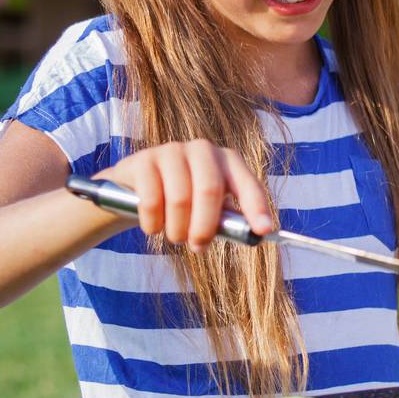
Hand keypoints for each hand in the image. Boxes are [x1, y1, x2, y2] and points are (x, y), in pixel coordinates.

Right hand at [98, 139, 273, 251]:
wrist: (136, 189)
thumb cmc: (183, 201)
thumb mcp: (209, 208)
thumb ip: (228, 219)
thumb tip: (253, 236)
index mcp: (228, 161)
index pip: (247, 183)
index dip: (256, 207)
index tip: (263, 230)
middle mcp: (203, 150)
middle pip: (209, 190)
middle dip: (204, 226)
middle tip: (199, 247)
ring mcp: (172, 151)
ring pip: (180, 198)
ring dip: (177, 229)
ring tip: (175, 237)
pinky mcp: (143, 160)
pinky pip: (151, 199)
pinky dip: (153, 222)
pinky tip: (153, 228)